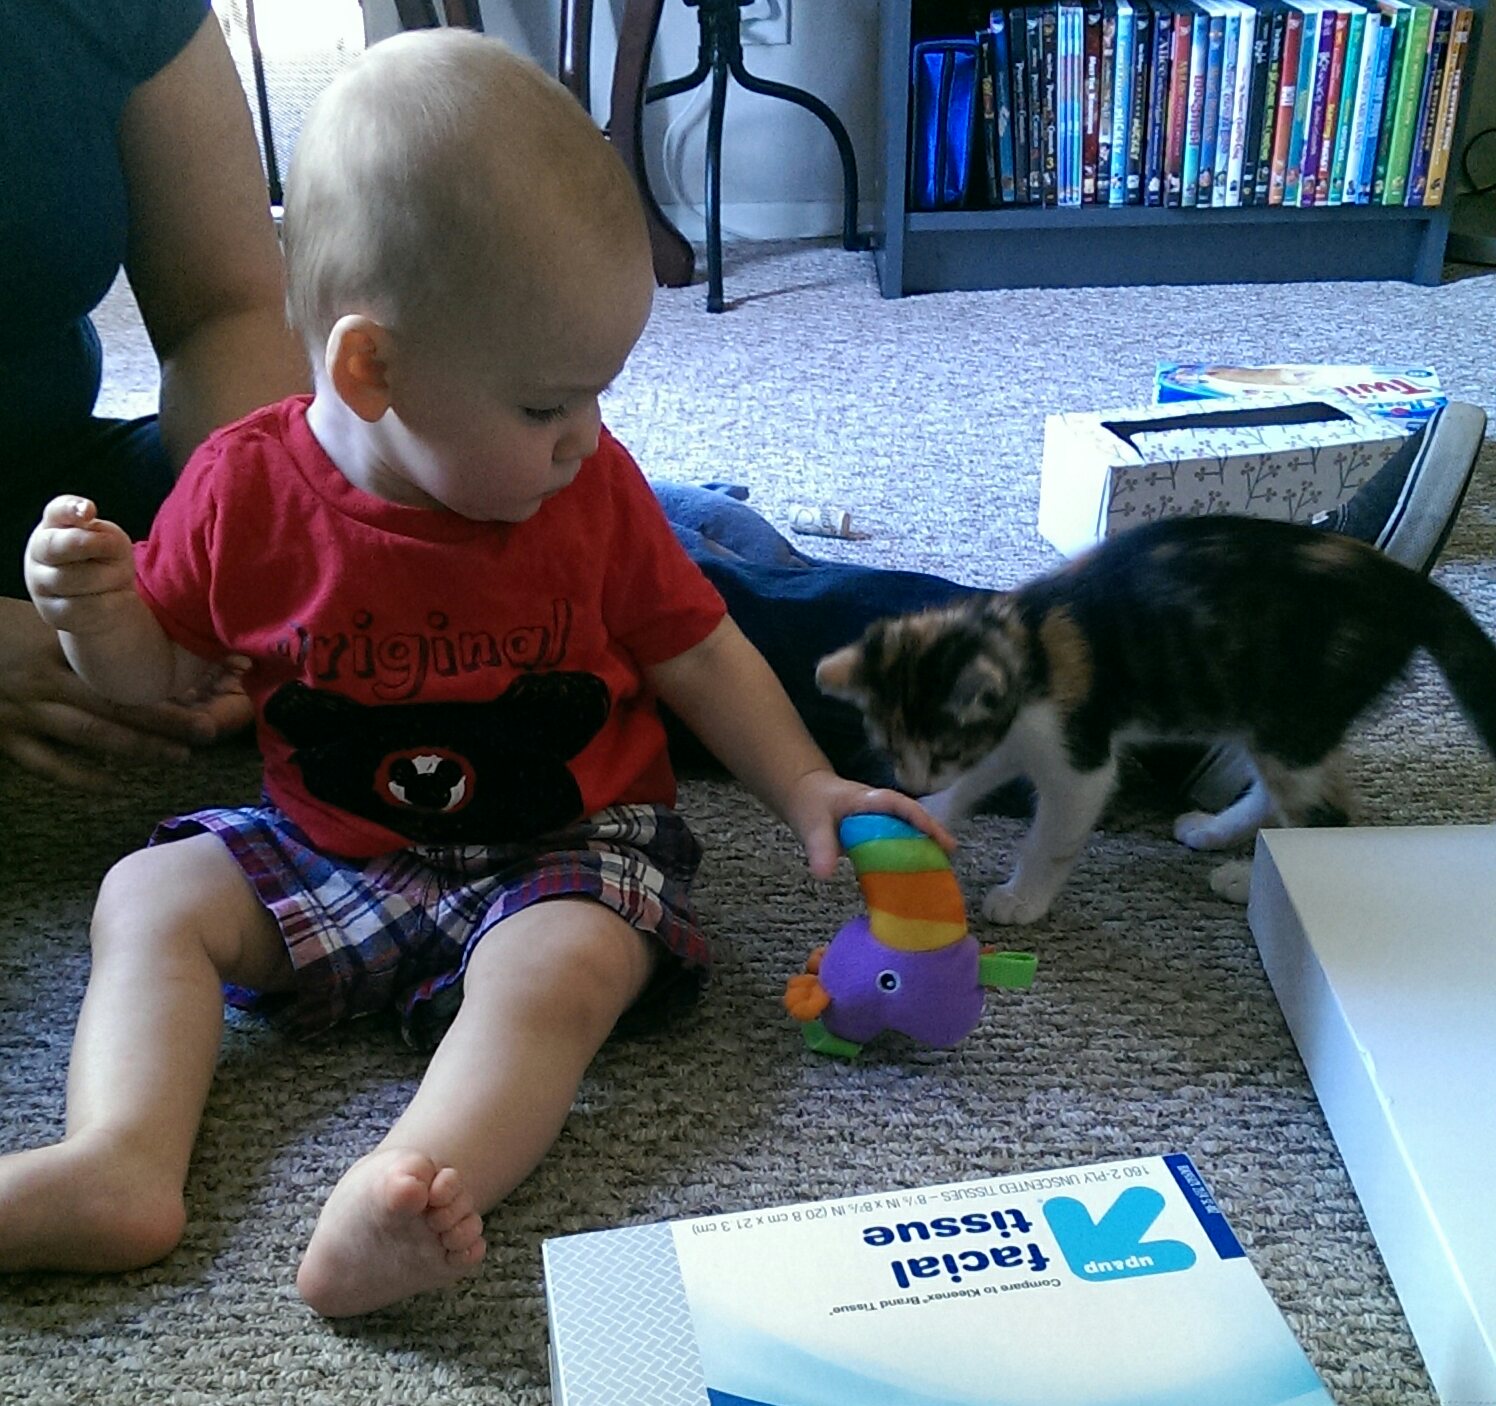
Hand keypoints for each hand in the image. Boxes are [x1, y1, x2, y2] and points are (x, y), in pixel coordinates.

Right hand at [0, 596, 250, 788]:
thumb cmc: (0, 629)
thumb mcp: (42, 621)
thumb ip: (86, 635)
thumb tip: (145, 638)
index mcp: (60, 647)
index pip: (120, 666)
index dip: (161, 680)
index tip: (205, 689)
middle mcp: (46, 679)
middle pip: (116, 702)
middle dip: (165, 719)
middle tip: (207, 730)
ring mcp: (25, 711)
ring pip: (91, 734)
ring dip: (138, 747)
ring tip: (179, 756)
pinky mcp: (6, 737)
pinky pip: (48, 764)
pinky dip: (82, 776)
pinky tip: (114, 784)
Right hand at [25, 497, 138, 638]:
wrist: (103, 600)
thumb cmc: (104, 560)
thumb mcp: (111, 541)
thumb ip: (100, 533)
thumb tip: (88, 522)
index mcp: (54, 525)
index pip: (56, 511)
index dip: (70, 509)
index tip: (88, 511)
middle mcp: (39, 553)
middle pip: (58, 546)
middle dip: (89, 546)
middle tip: (113, 550)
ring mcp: (40, 583)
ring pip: (74, 578)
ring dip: (107, 578)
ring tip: (115, 578)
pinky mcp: (52, 611)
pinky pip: (86, 605)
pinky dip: (108, 601)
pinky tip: (112, 596)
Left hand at [782, 769, 957, 879]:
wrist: (804, 793)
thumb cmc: (811, 803)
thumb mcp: (812, 824)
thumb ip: (819, 847)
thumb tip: (824, 875)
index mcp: (870, 800)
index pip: (901, 806)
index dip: (922, 821)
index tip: (939, 840)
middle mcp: (882, 808)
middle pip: (914, 818)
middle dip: (933, 835)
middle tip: (950, 857)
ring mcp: (881, 819)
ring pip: (909, 830)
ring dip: (924, 846)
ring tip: (941, 870)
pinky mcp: (877, 832)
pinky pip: (897, 842)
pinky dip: (907, 856)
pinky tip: (915, 877)